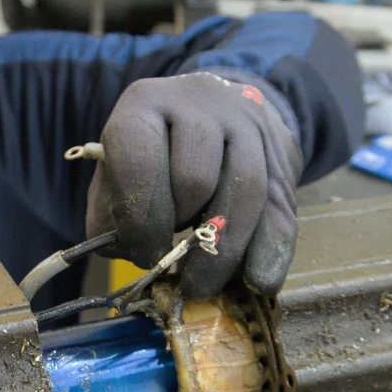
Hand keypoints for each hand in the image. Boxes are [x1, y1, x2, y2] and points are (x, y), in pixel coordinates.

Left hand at [86, 71, 302, 298]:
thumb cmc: (153, 151)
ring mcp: (246, 124)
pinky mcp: (279, 153)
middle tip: (172, 268)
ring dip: (223, 250)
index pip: (140, 162)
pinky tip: (259, 281)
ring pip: (245, 191)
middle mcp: (199, 105)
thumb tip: (126, 250)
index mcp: (145, 105)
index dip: (140, 219)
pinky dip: (271, 249)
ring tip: (203, 286)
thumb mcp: (116, 169)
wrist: (213, 106)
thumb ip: (110, 212)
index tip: (143, 255)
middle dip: (182, 234)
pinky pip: (280, 206)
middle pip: (196, 179)